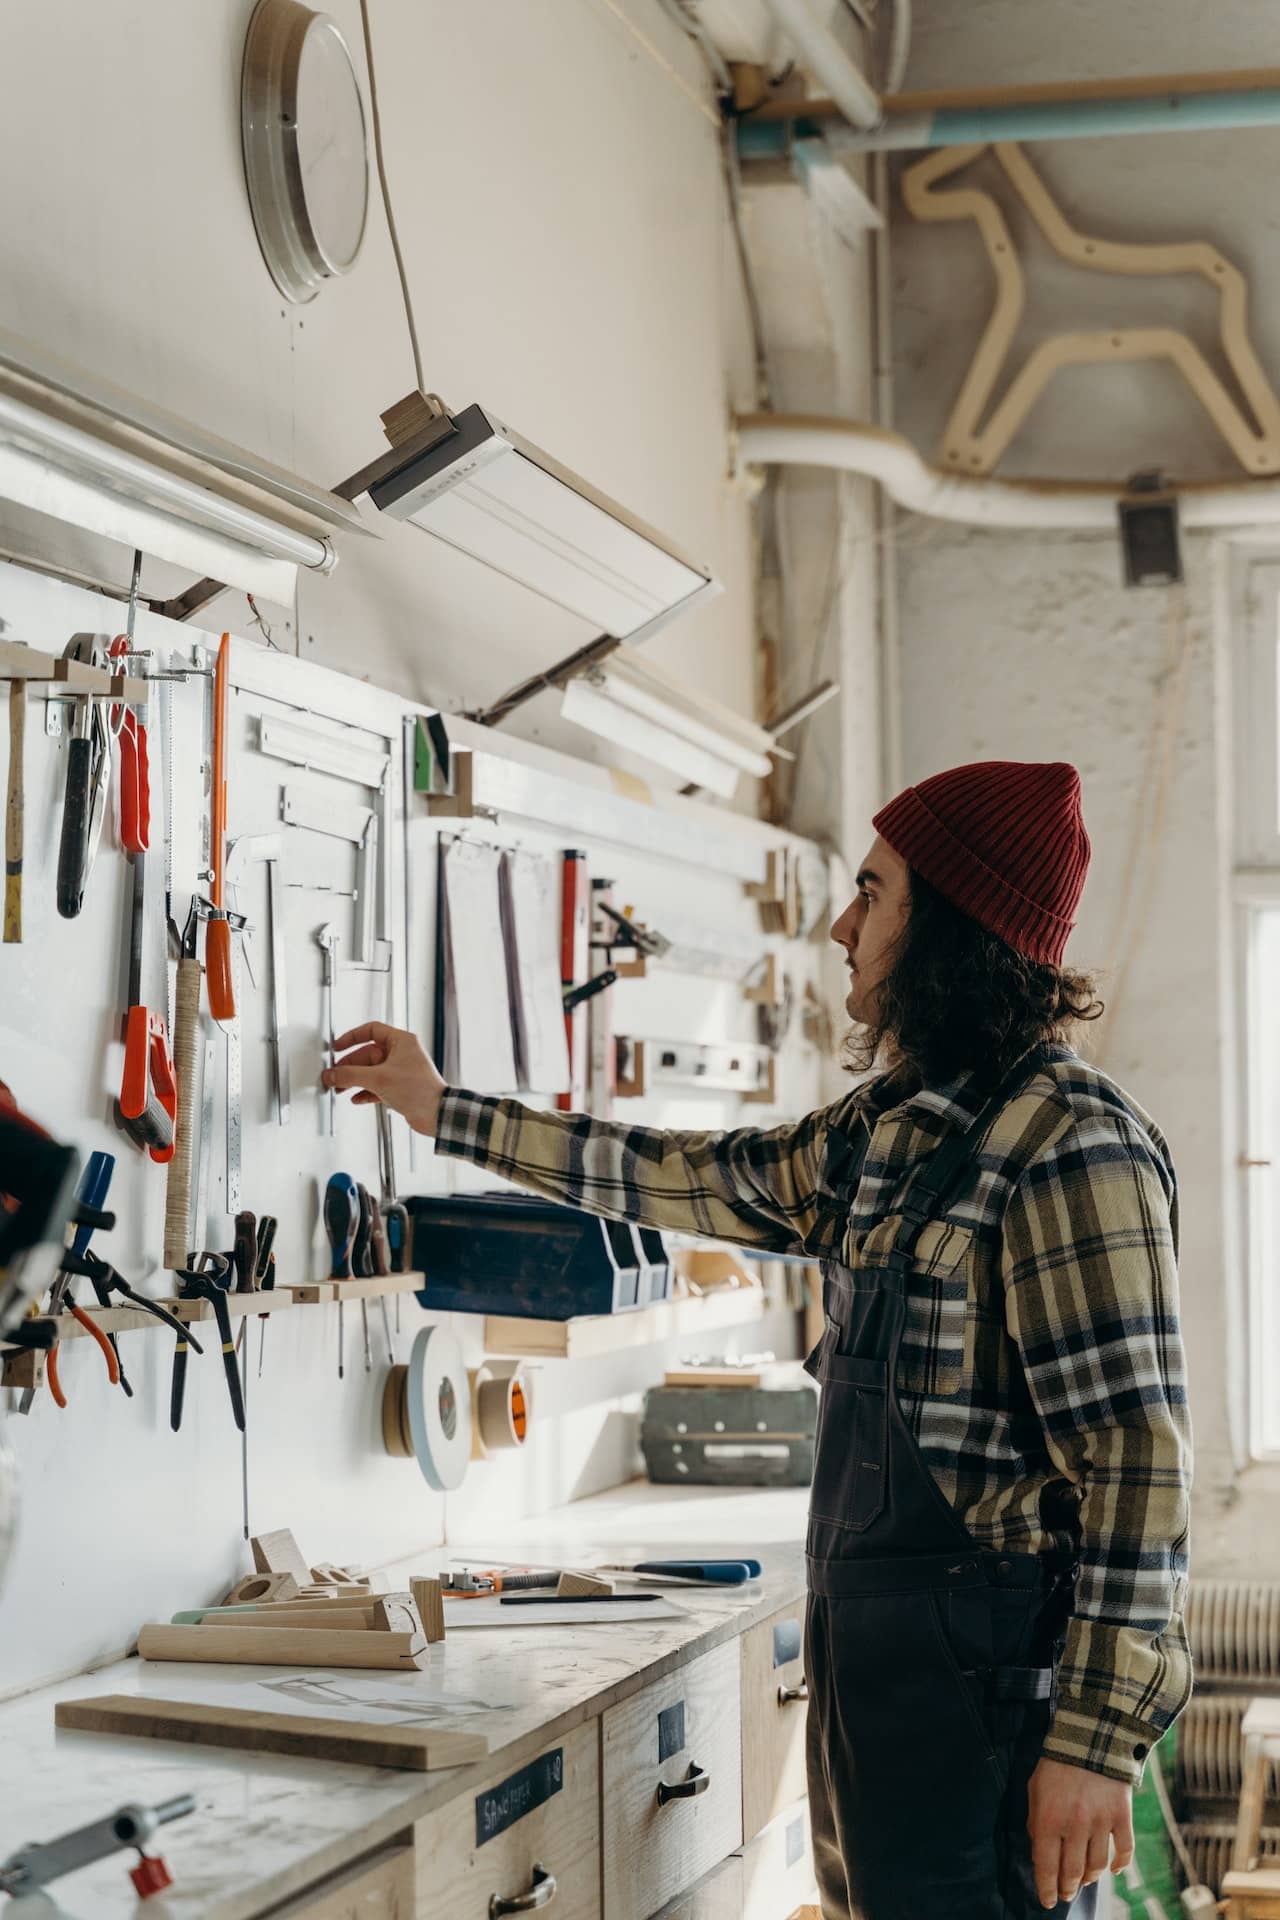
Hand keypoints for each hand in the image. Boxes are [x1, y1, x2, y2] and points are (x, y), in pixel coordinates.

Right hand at [322, 1023, 446, 1136]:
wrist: (436, 1114)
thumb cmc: (420, 1090)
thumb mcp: (379, 1078)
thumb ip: (350, 1075)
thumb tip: (333, 1074)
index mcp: (402, 1041)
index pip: (372, 1030)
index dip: (352, 1037)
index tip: (338, 1045)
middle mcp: (402, 1054)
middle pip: (367, 1054)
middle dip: (349, 1065)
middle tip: (335, 1074)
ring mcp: (401, 1072)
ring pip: (371, 1071)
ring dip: (354, 1080)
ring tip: (340, 1087)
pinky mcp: (400, 1088)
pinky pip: (377, 1086)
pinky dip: (365, 1091)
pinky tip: (356, 1098)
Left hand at [1027, 1757, 1132, 1908]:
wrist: (1090, 1736)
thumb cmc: (1057, 1764)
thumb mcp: (1035, 1789)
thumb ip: (1035, 1820)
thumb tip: (1039, 1850)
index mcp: (1048, 1819)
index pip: (1045, 1865)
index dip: (1046, 1888)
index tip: (1047, 1901)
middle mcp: (1074, 1825)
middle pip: (1072, 1871)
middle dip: (1067, 1887)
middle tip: (1066, 1894)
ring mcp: (1100, 1822)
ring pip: (1097, 1866)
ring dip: (1089, 1878)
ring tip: (1084, 1880)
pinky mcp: (1122, 1816)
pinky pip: (1124, 1851)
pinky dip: (1119, 1865)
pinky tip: (1114, 1870)